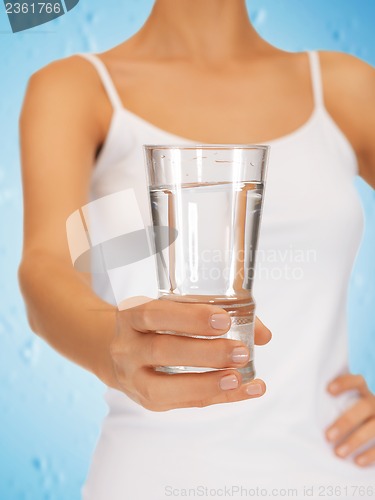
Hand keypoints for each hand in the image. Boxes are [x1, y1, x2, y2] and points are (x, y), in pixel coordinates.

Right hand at [110, 296, 271, 410]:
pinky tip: (247, 390)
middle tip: (240, 351)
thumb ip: (213, 314)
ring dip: (206, 383)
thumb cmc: (155, 326)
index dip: (190, 318)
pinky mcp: (148, 401)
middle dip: (205, 353)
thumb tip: (263, 335)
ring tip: (239, 377)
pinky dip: (219, 398)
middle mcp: (127, 348)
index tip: (224, 320)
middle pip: (162, 351)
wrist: (117, 353)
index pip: (156, 315)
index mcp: (131, 316)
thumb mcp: (172, 310)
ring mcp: (134, 378)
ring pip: (164, 387)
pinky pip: (184, 403)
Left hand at [325, 374, 374, 466]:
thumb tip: (299, 406)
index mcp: (363, 391)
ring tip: (339, 453)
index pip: (357, 381)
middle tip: (328, 437)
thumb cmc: (348, 413)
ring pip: (374, 428)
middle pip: (364, 407)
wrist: (369, 426)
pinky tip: (358, 462)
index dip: (345, 384)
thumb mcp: (345, 404)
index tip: (329, 390)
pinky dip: (371, 455)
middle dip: (346, 422)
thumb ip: (331, 403)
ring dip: (356, 441)